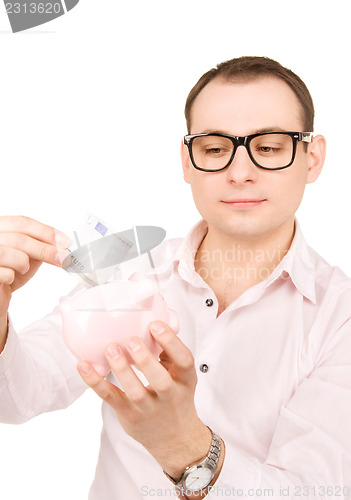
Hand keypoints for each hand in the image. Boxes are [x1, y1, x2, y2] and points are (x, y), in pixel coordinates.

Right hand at [0, 215, 69, 345]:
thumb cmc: (12, 269)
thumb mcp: (29, 253)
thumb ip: (41, 245)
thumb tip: (62, 245)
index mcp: (1, 226)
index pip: (22, 222)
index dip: (45, 231)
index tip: (64, 242)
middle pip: (18, 238)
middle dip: (45, 249)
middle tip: (63, 259)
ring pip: (8, 253)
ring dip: (23, 263)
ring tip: (24, 269)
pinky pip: (2, 272)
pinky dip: (11, 276)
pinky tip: (10, 279)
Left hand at [77, 320, 210, 477]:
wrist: (175, 438)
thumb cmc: (175, 398)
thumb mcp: (182, 376)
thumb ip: (169, 353)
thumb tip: (154, 322)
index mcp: (185, 380)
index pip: (184, 360)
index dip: (171, 342)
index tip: (155, 325)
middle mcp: (170, 396)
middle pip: (161, 380)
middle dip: (145, 359)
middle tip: (131, 340)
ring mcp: (148, 408)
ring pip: (135, 391)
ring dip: (121, 369)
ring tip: (110, 349)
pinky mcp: (129, 415)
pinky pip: (110, 397)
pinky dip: (95, 382)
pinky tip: (84, 366)